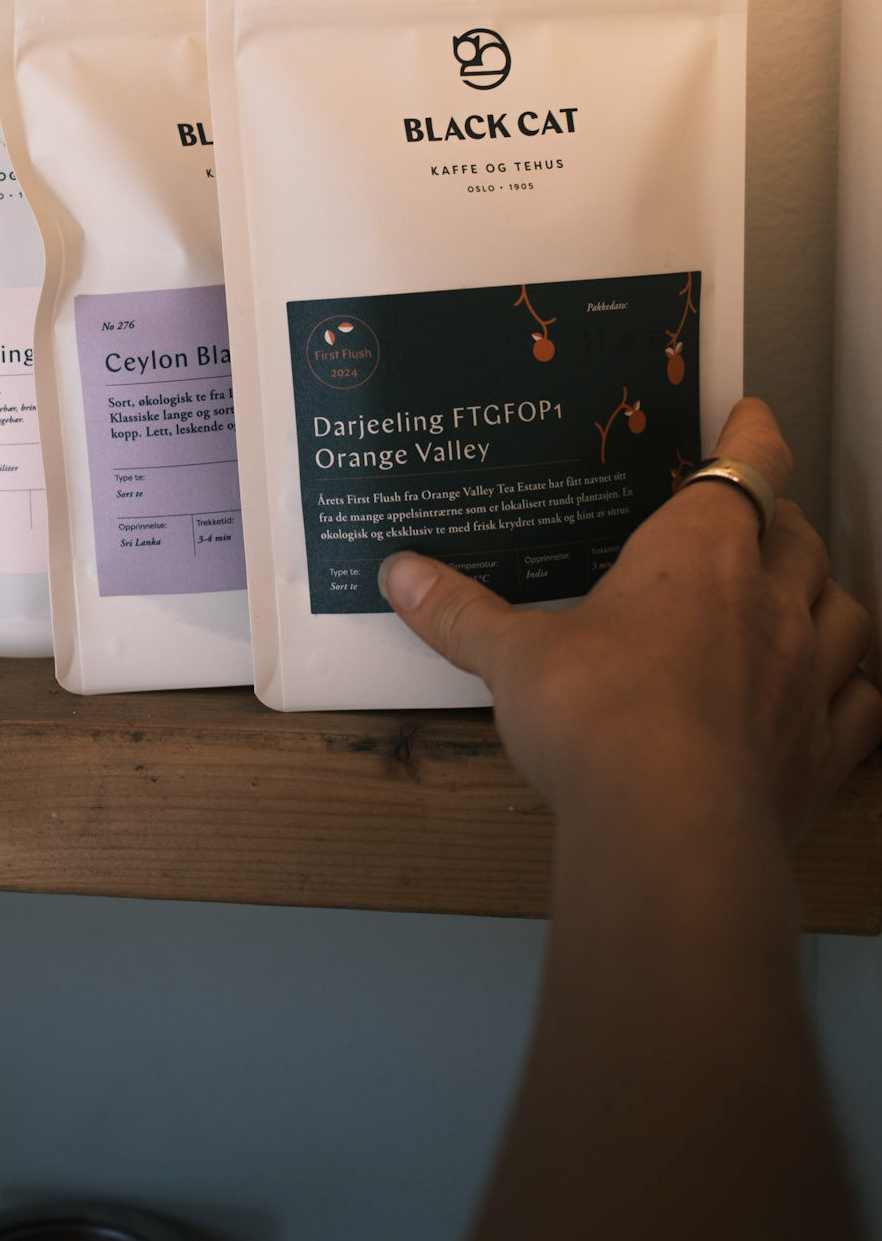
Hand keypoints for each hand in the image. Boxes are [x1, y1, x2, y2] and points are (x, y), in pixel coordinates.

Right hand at [379, 398, 881, 840]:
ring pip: (844, 610)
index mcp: (698, 553)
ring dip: (826, 596)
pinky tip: (833, 695)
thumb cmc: (602, 721)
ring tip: (802, 597)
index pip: (747, 465)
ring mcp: (806, 676)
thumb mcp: (513, 657)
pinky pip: (861, 704)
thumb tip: (405, 576)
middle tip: (757, 517)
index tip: (752, 414)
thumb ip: (461, 612)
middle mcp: (769, 602)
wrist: (668, 827)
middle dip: (781, 520)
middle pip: (800, 535)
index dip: (753, 432)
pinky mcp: (822, 750)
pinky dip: (851, 690)